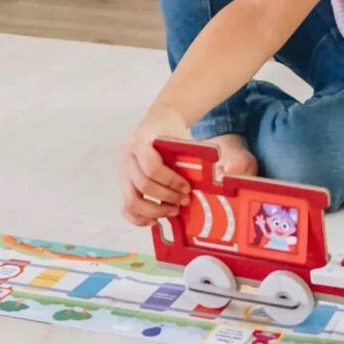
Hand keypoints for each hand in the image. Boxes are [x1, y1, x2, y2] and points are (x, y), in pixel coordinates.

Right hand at [120, 104, 192, 226]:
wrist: (156, 122)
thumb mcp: (181, 138)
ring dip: (154, 211)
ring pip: (131, 200)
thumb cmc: (173, 132)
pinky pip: (125, 207)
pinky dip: (138, 218)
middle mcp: (129, 157)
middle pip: (142, 185)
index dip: (171, 182)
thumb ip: (193, 155)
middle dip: (166, 198)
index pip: (152, 167)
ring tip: (173, 211)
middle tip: (185, 202)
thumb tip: (220, 175)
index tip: (188, 188)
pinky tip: (155, 221)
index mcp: (142, 142)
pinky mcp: (124, 183)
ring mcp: (124, 172)